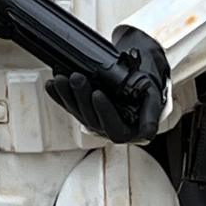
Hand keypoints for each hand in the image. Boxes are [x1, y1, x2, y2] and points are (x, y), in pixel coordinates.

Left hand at [60, 30, 173, 145]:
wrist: (139, 72)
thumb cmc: (147, 85)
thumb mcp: (153, 97)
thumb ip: (150, 115)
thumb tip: (147, 133)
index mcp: (128, 130)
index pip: (114, 130)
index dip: (104, 113)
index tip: (98, 94)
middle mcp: (108, 128)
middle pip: (91, 119)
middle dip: (82, 98)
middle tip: (77, 78)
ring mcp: (94, 119)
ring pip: (78, 112)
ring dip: (67, 95)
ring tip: (62, 78)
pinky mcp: (82, 109)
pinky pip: (69, 105)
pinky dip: (59, 95)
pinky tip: (51, 84)